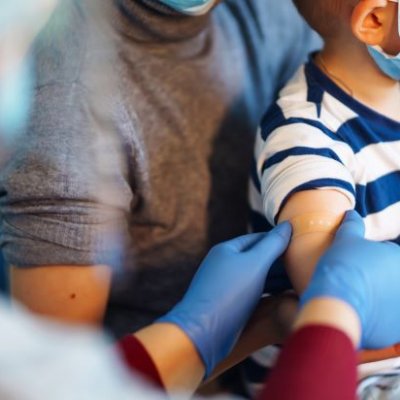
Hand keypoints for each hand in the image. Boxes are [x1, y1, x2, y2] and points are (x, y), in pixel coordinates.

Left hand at [157, 223, 291, 377]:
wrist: (202, 333)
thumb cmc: (228, 293)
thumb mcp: (254, 264)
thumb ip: (272, 244)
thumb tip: (287, 225)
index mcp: (227, 250)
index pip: (258, 238)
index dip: (280, 239)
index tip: (302, 242)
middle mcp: (225, 264)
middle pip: (259, 257)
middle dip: (281, 260)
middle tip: (307, 263)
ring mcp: (227, 285)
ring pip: (258, 276)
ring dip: (278, 277)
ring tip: (302, 279)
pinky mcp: (231, 304)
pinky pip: (254, 292)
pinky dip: (270, 292)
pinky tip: (286, 296)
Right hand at [301, 211, 399, 348]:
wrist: (335, 303)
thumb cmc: (343, 267)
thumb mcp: (345, 240)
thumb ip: (352, 225)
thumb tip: (350, 213)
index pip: (389, 256)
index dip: (370, 259)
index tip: (356, 264)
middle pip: (390, 279)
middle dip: (375, 279)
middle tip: (355, 280)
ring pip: (388, 300)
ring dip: (376, 298)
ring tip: (355, 297)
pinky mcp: (395, 331)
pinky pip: (385, 321)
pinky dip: (374, 318)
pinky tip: (357, 312)